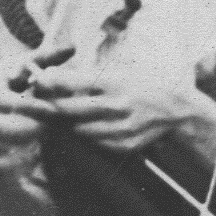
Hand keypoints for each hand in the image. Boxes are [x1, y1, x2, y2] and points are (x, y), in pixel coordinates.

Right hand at [0, 56, 47, 169]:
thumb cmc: (12, 74)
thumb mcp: (25, 62)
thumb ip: (47, 58)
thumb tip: (72, 46)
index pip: (4, 100)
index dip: (30, 107)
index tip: (53, 113)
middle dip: (25, 130)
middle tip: (49, 131)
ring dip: (18, 146)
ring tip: (43, 145)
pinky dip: (9, 162)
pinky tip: (30, 159)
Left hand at [28, 50, 215, 157]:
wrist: (179, 108)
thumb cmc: (146, 84)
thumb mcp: (120, 71)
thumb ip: (89, 77)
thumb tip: (52, 76)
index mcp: (113, 83)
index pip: (70, 82)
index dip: (49, 83)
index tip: (37, 82)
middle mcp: (116, 106)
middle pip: (69, 109)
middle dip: (50, 106)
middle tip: (38, 104)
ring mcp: (121, 128)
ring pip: (79, 129)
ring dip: (68, 123)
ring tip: (61, 117)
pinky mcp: (126, 144)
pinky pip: (96, 142)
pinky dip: (88, 135)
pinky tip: (87, 128)